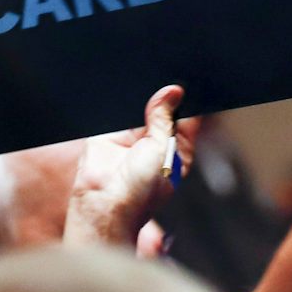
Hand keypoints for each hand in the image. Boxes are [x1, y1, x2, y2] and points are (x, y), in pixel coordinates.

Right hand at [63, 85, 198, 255]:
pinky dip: (122, 102)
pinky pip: (118, 110)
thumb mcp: (161, 150)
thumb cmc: (138, 193)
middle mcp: (156, 142)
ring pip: (142, 106)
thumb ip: (164, 119)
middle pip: (165, 109)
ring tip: (144, 103)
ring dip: (143, 99)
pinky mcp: (109, 132)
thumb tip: (173, 92)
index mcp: (177, 150)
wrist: (104, 204)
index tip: (186, 87)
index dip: (187, 102)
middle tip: (166, 90)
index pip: (187, 119)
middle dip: (165, 98)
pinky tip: (126, 102)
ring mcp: (132, 136)